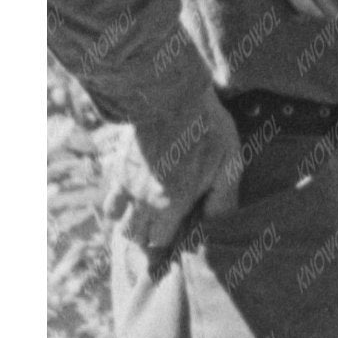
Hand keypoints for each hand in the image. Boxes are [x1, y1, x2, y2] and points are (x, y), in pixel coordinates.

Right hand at [109, 99, 244, 261]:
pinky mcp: (118, 170)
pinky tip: (135, 201)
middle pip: (135, 236)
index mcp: (171, 202)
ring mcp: (126, 185)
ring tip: (150, 219)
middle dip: (149, 238)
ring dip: (132, 225)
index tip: (181, 233)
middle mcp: (143, 200)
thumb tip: (217, 223)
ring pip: (119, 224)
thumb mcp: (228, 162)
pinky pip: (110, 203)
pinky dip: (119, 208)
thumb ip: (223, 198)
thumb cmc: (206, 128)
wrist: (170, 95)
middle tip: (165, 228)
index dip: (170, 241)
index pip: (159, 242)